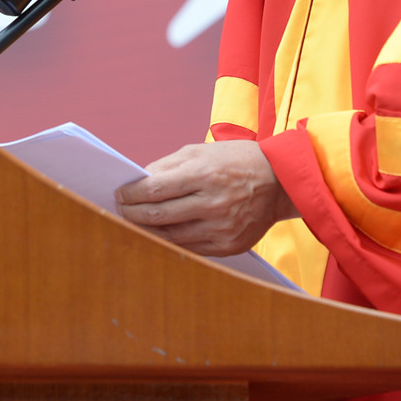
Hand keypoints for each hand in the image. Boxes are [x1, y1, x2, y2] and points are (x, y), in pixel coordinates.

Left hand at [113, 140, 296, 255]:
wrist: (280, 181)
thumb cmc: (235, 161)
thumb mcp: (200, 151)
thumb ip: (166, 167)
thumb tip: (137, 182)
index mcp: (204, 175)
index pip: (154, 190)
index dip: (130, 194)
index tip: (119, 194)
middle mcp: (213, 203)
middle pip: (158, 216)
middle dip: (132, 213)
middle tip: (120, 209)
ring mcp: (222, 228)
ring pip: (171, 237)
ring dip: (147, 230)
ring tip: (136, 222)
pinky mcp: (229, 246)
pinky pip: (190, 248)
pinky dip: (171, 241)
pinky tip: (160, 233)